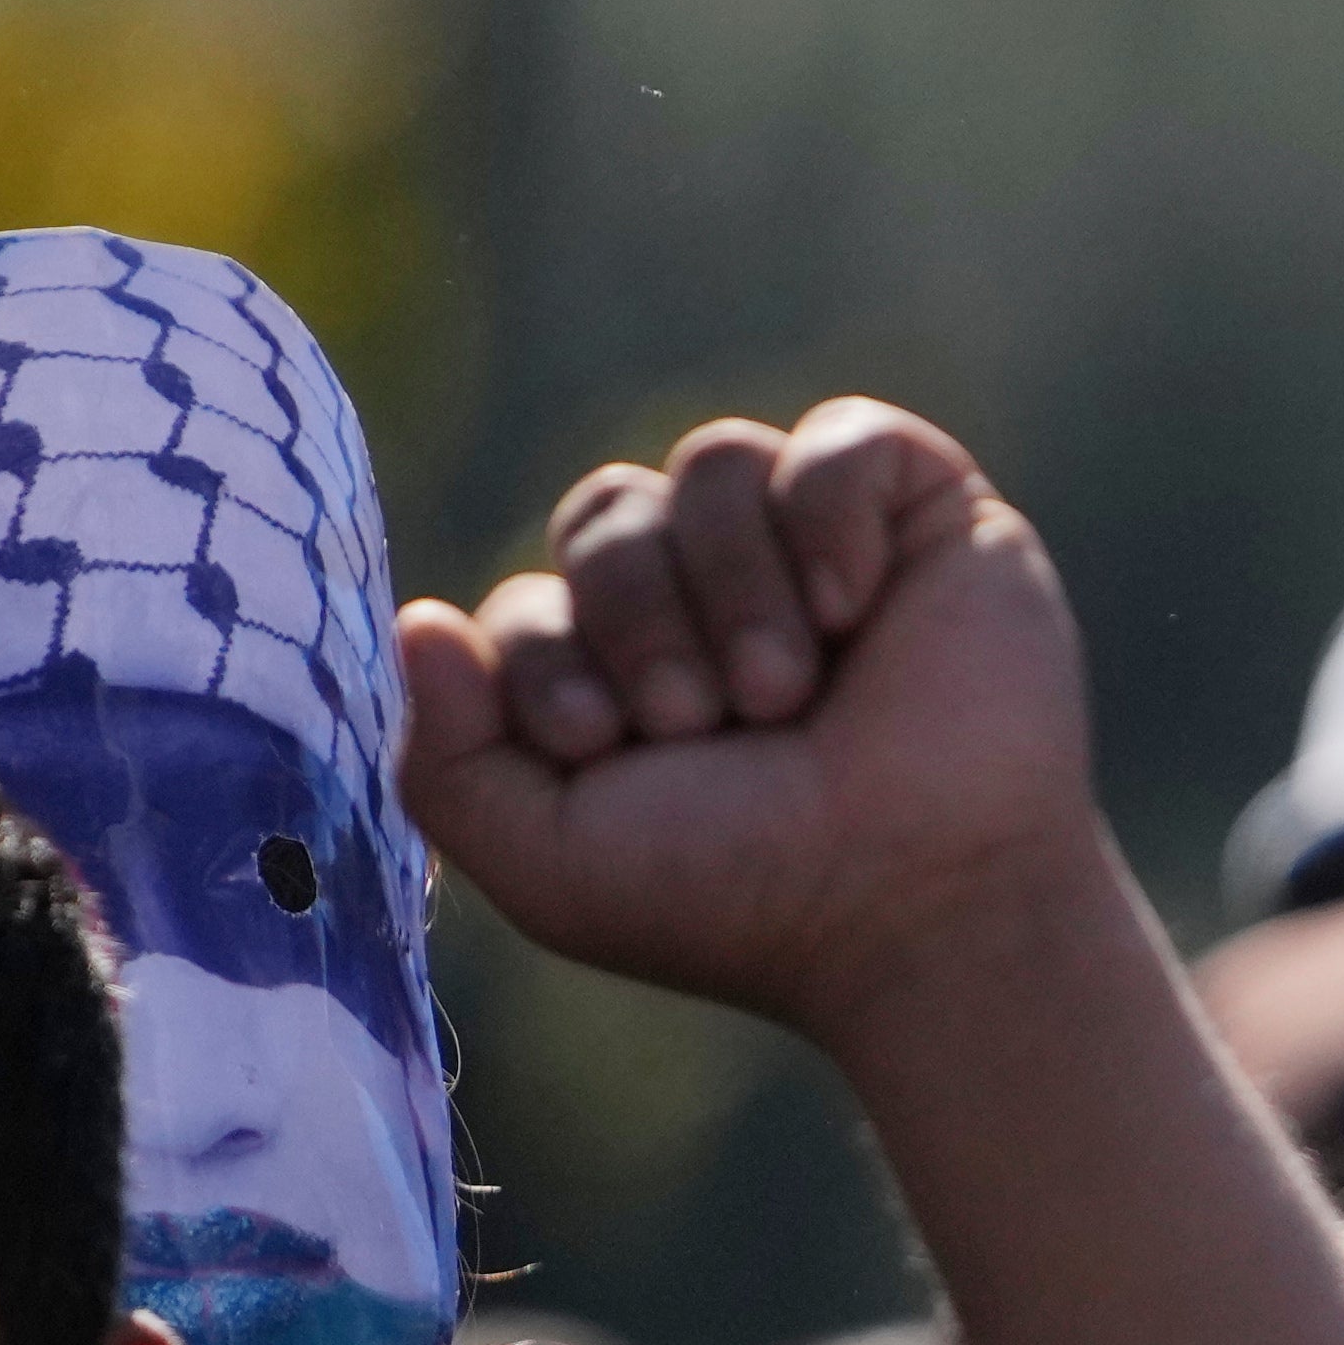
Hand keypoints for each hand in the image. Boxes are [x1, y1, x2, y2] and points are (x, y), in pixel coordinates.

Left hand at [396, 401, 1098, 1054]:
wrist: (921, 906)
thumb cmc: (745, 898)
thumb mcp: (550, 861)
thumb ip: (443, 759)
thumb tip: (418, 620)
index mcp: (627, 671)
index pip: (536, 591)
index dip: (549, 655)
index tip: (604, 745)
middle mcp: (718, 596)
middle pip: (608, 507)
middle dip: (636, 617)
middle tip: (704, 722)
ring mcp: (823, 546)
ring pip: (716, 459)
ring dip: (732, 586)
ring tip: (786, 691)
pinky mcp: (926, 514)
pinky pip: (840, 437)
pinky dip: (827, 516)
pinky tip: (854, 609)